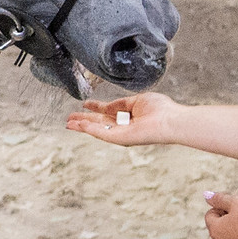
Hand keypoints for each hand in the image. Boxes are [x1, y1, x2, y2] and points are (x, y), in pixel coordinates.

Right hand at [66, 92, 183, 145]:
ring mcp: (120, 133)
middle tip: (69, 118)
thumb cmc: (160, 109)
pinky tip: (79, 125)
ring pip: (97, 129)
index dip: (95, 107)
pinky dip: (89, 129)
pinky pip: (101, 133)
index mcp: (128, 114)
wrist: (169, 120)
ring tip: (68, 123)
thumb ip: (120, 103)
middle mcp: (123, 125)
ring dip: (82, 126)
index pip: (107, 111)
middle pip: (99, 122)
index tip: (85, 104)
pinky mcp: (120, 138)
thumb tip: (105, 106)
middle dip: (84, 120)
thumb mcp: (136, 100)